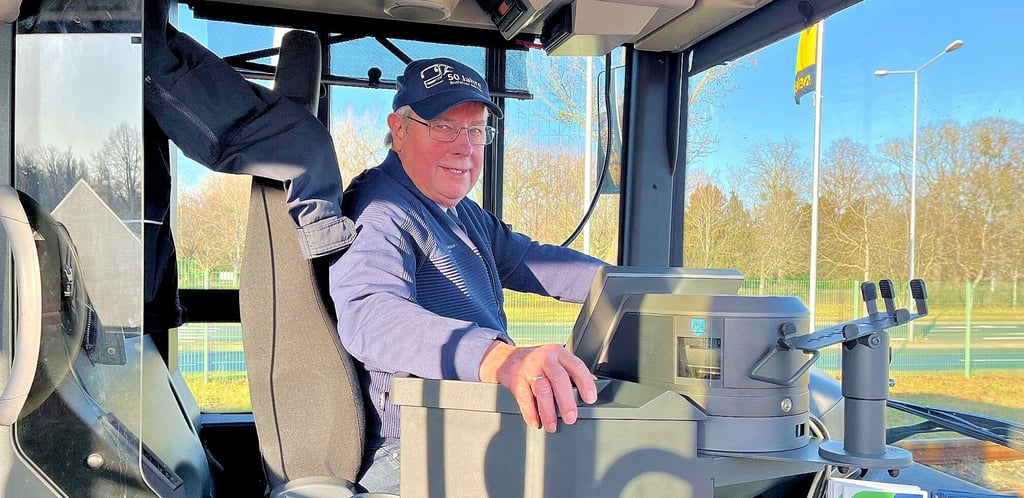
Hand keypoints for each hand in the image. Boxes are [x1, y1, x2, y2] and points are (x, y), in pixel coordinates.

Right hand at [479, 342, 597, 432]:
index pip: (576, 366)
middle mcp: (545, 359)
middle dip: (566, 401)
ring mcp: (529, 369)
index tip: (590, 399)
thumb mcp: (555, 360)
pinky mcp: (515, 380)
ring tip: (552, 425)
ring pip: (542, 390)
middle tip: (571, 418)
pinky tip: (536, 422)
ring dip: (548, 411)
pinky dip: (530, 413)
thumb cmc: (536, 362)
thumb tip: (593, 384)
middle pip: (559, 379)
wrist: (505, 358)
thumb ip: (571, 371)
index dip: (585, 383)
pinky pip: (524, 398)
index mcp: (559, 354)